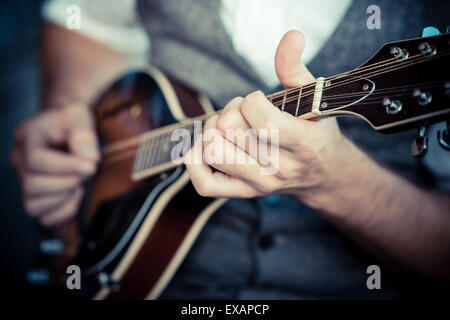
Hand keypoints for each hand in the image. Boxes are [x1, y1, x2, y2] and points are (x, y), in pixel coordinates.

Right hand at [11, 104, 99, 227]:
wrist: (66, 126)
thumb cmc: (71, 121)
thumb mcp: (78, 116)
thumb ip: (83, 134)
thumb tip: (90, 159)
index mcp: (27, 138)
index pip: (36, 160)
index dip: (65, 167)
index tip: (91, 165)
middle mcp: (19, 161)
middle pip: (32, 186)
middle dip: (66, 183)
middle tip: (87, 173)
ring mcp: (24, 181)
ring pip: (33, 205)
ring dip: (64, 199)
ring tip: (79, 184)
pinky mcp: (35, 197)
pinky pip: (42, 218)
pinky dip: (63, 212)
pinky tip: (75, 196)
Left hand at [185, 30, 353, 204]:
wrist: (322, 174)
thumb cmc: (315, 132)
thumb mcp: (313, 99)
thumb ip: (295, 68)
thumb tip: (291, 36)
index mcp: (304, 145)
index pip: (263, 122)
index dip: (252, 101)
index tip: (259, 101)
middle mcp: (281, 169)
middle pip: (229, 130)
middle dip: (231, 110)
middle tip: (243, 112)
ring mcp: (260, 185)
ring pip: (213, 150)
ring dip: (213, 129)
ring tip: (228, 127)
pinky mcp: (243, 193)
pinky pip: (204, 183)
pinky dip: (195, 159)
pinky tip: (208, 144)